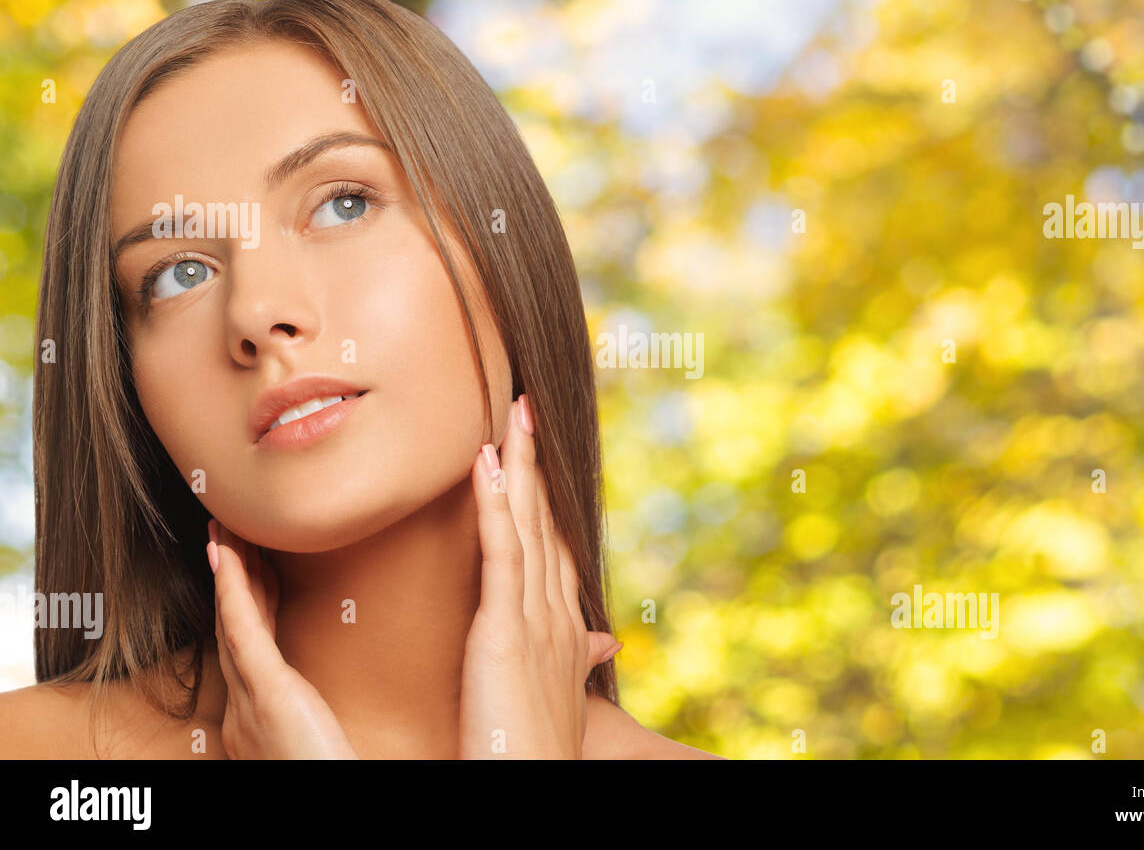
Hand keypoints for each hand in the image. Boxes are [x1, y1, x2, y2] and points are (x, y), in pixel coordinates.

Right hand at [207, 518, 357, 758]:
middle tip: (230, 532)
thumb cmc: (332, 775)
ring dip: (226, 571)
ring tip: (224, 529)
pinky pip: (242, 631)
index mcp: (257, 723)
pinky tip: (225, 553)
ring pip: (232, 622)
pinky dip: (232, 588)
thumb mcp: (320, 743)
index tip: (253, 562)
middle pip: (235, 629)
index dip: (248, 600)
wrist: (334, 802)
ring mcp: (249, 705)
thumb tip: (330, 699)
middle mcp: (242, 713)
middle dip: (232, 578)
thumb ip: (316, 719)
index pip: (251, 647)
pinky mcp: (268, 697)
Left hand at [459, 395, 621, 757]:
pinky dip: (495, 504)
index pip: (554, 544)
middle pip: (544, 521)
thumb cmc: (538, 751)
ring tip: (514, 410)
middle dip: (537, 463)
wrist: (533, 786)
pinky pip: (500, 554)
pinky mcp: (503, 630)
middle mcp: (553, 613)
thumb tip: (606, 641)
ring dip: (520, 464)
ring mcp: (532, 618)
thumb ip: (577, 658)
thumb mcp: (563, 695)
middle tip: (528, 405)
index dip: (547, 496)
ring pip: (526, 525)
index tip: (541, 452)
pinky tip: (488, 461)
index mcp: (561, 626)